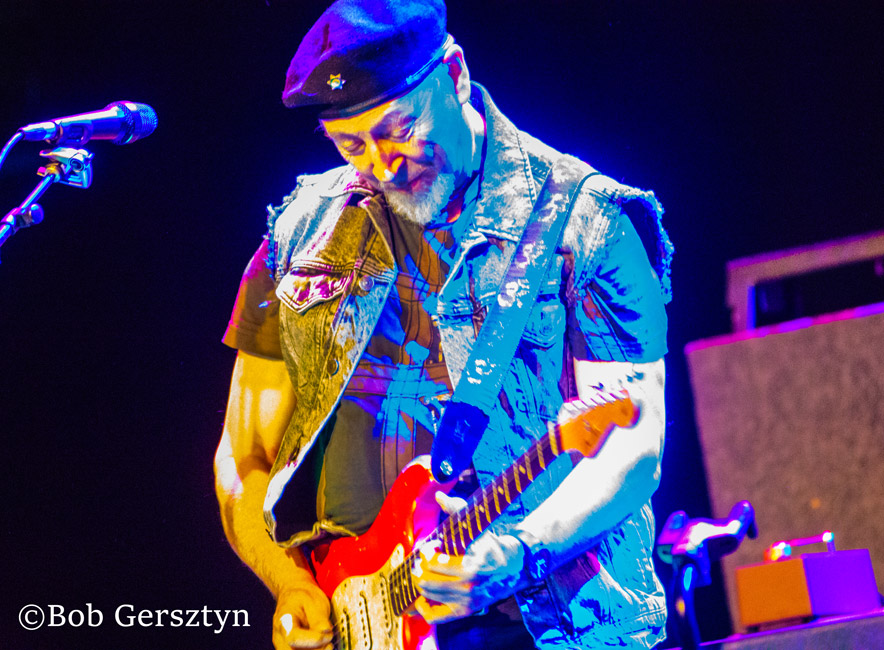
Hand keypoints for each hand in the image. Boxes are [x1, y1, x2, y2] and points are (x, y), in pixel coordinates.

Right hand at [272, 584, 333, 649]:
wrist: (292, 597)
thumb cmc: (302, 598)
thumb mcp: (313, 600)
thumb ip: (318, 617)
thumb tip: (325, 631)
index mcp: (283, 621)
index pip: (294, 637)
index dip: (313, 639)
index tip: (328, 634)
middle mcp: (280, 637)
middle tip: (329, 644)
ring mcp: (283, 646)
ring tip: (328, 644)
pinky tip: (324, 647)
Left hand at [412, 492, 525, 623]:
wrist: (512, 567)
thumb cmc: (489, 544)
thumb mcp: (476, 526)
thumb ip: (456, 509)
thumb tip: (439, 494)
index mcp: (470, 565)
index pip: (433, 562)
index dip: (426, 551)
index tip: (431, 545)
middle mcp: (468, 586)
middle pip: (427, 579)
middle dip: (419, 567)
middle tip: (421, 559)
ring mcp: (466, 601)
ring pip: (428, 595)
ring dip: (420, 582)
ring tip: (422, 572)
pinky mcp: (465, 611)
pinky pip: (436, 616)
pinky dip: (424, 608)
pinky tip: (422, 597)